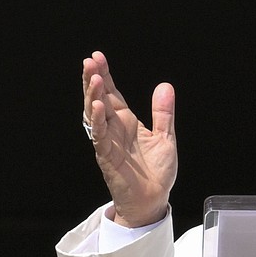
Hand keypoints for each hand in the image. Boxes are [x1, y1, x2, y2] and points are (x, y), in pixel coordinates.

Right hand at [82, 51, 176, 226]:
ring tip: (91, 76)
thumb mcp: (166, 137)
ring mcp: (108, 142)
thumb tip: (165, 85)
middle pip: (99, 99)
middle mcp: (114, 129)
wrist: (154, 199)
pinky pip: (100, 136)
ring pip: (95, 115)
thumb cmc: (156, 171)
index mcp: (127, 122)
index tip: (97, 56)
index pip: (112, 94)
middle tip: (89, 60)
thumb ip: (163, 113)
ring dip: (92, 96)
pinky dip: (98, 121)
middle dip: (93, 79)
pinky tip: (98, 106)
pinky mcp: (107, 157)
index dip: (105, 76)